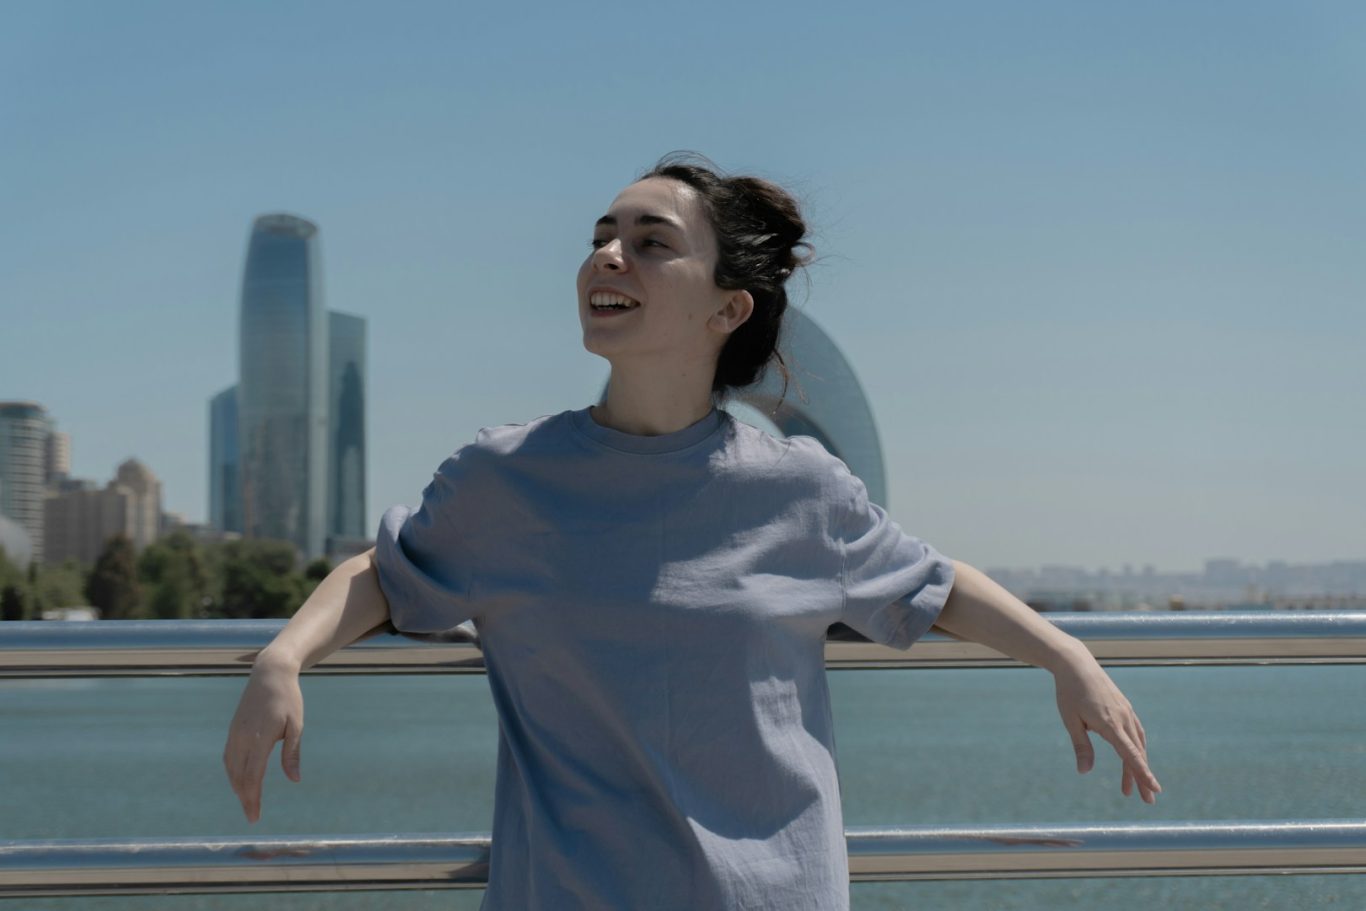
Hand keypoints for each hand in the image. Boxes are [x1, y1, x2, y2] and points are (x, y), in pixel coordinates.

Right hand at [223, 649, 304, 822]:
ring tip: (246, 802)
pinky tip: (239, 781)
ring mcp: (234, 733)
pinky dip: (232, 773)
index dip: (252, 798)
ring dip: (237, 787)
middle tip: (252, 816)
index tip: (254, 815)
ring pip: (231, 768)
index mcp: (260, 737)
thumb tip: (294, 780)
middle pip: (239, 776)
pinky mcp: (232, 729)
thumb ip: (292, 754)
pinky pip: (228, 757)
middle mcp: (242, 737)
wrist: (269, 674)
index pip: (253, 776)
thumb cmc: (288, 699)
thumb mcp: (296, 725)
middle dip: (244, 798)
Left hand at [1051, 642, 1161, 802]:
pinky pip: (1136, 733)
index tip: (1154, 789)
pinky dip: (1137, 749)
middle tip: (1147, 801)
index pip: (1130, 754)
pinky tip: (1133, 758)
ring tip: (1133, 787)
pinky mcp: (1124, 708)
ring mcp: (1126, 712)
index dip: (1142, 773)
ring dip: (1138, 766)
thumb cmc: (1069, 693)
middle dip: (1142, 778)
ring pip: (1138, 744)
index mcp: (1110, 724)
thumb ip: (1081, 746)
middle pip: (1137, 753)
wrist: (1076, 664)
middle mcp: (1123, 718)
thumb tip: (1084, 772)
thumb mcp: (1070, 721)